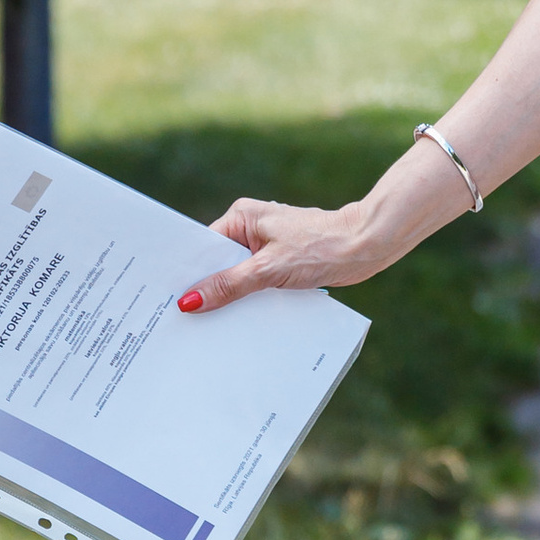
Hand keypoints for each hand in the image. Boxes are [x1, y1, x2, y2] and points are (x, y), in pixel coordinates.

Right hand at [176, 194, 390, 316]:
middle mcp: (251, 227)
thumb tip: (191, 300)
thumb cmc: (322, 247)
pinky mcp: (282, 261)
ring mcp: (267, 245)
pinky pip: (257, 281)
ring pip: (239, 275)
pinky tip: (243, 317)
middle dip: (210, 287)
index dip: (190, 272)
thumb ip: (229, 285)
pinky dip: (252, 297)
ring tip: (213, 322)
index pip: (204, 247)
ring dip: (233, 295)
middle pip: (219, 263)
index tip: (172, 298)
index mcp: (241, 217)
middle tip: (187, 316)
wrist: (367, 247)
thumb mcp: (269, 270)